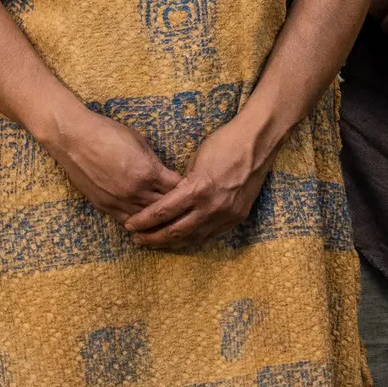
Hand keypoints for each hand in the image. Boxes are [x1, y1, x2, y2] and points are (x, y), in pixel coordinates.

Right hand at [43, 104, 175, 224]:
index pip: (178, 189)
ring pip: (147, 219)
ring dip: (158, 220)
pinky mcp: (104, 205)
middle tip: (184, 209)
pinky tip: (145, 224)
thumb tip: (163, 174)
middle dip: (176, 208)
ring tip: (169, 222)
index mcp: (148, 172)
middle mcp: (136, 191)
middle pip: (165, 208)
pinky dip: (138, 222)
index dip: (186, 190)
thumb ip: (154, 161)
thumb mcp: (139, 141)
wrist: (73, 138)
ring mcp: (119, 201)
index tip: (191, 190)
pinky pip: (127, 221)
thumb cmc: (106, 133)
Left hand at [126, 117, 269, 250]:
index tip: (130, 225)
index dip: (144, 221)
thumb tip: (169, 198)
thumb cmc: (222, 144)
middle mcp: (212, 206)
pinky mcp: (237, 217)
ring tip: (155, 243)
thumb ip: (182, 184)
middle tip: (137, 240)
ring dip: (172, 242)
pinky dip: (193, 238)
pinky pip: (211, 234)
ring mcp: (226, 214)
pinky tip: (181, 240)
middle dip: (153, 237)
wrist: (257, 142)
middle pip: (176, 231)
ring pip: (193, 238)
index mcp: (197, 188)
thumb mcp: (194, 161)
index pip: (163, 211)